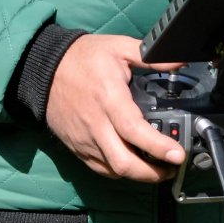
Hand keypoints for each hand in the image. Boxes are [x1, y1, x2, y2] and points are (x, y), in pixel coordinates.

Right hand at [44, 35, 185, 181]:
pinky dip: (119, 171)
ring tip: (158, 168)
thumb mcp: (118, 47)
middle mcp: (96, 124)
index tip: (178, 155)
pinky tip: (133, 163)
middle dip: (152, 173)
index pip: (134, 130)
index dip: (158, 147)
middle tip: (173, 167)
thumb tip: (179, 61)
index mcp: (109, 99)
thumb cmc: (82, 57)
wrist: (44, 68)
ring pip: (113, 170)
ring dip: (138, 175)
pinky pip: (100, 168)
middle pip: (124, 163)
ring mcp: (85, 139)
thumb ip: (150, 56)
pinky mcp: (77, 147)